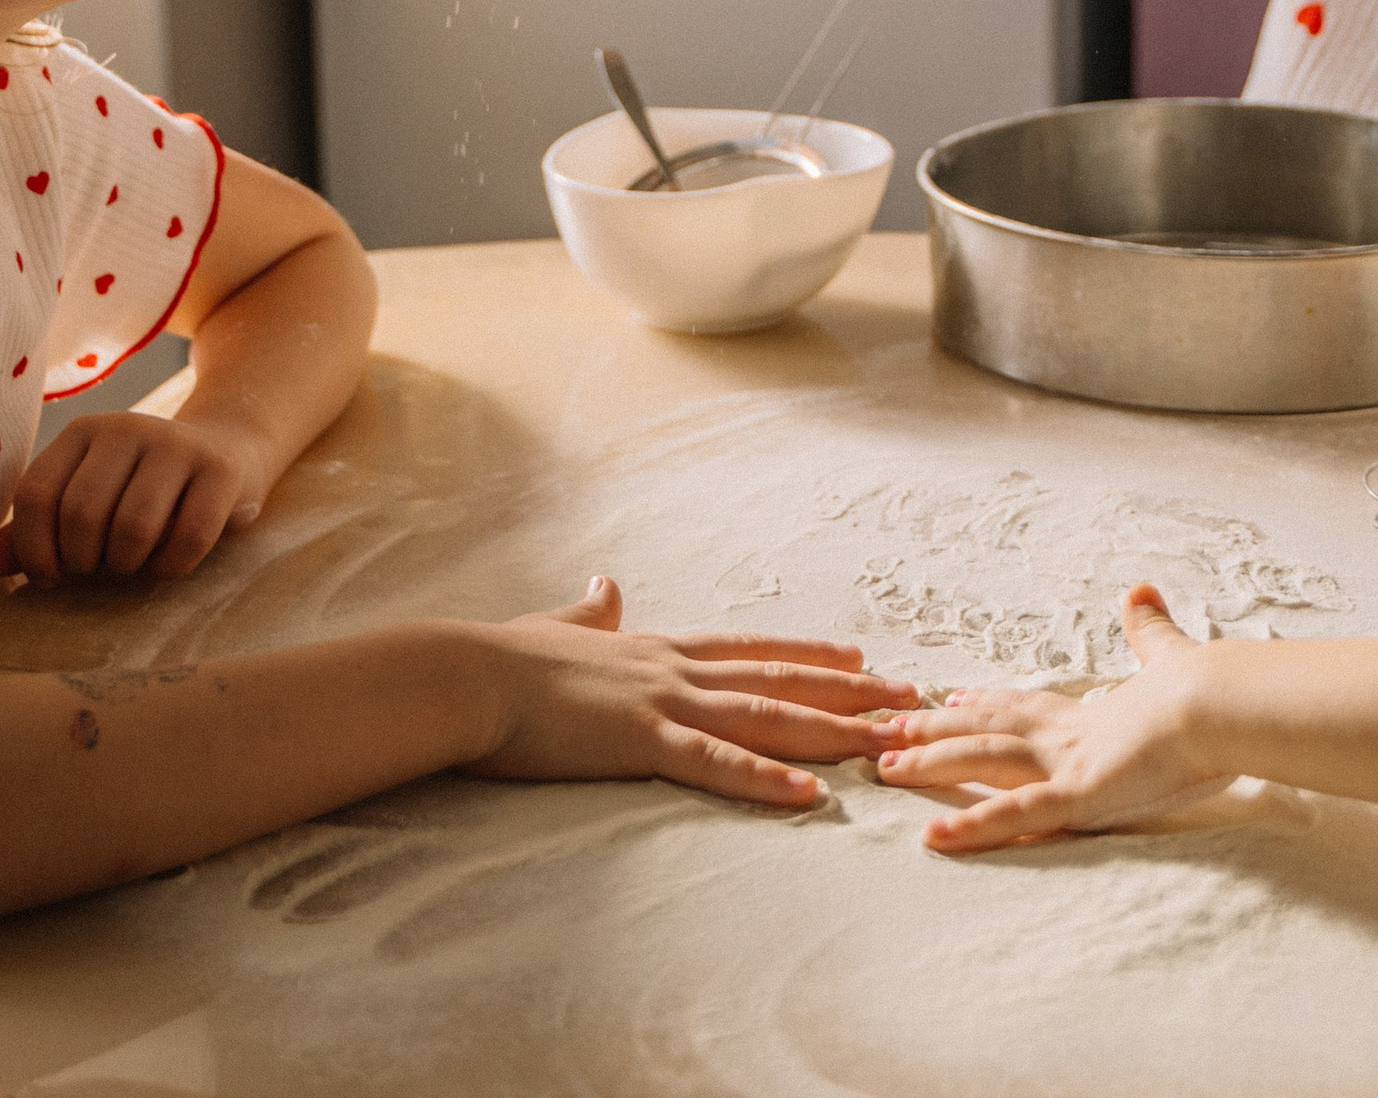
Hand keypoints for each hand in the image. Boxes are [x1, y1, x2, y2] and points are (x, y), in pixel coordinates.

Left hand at [0, 409, 266, 585]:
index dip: (34, 550)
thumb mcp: (86, 499)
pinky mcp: (220, 469)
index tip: (50, 576)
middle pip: (81, 514)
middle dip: (84, 561)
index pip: (35, 494)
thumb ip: (36, 531)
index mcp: (83, 432)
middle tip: (99, 568)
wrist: (228, 451)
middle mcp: (126, 427)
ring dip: (127, 566)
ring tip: (132, 564)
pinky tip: (169, 562)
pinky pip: (188, 537)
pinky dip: (171, 566)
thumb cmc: (141, 490)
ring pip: (133, 527)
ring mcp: (176, 444)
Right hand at [462, 577, 906, 808]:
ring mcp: (662, 701)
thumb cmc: (504, 658)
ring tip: (888, 742)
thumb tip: (605, 586)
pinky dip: (766, 776)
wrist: (468, 673)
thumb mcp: (559, 628)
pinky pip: (716, 762)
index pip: (750, 650)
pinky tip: (809, 792)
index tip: (860, 658)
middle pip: (778, 679)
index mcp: (657, 649)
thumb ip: (590, 614)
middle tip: (909, 701)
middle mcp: (674, 668)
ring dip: (832, 729)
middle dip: (849, 692)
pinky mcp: (642, 740)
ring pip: (766, 716)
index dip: (808, 655)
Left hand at [872, 584, 1217, 851]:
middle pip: (988, 727)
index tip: (951, 696)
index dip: (987, 701)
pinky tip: (934, 838)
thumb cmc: (1207, 688)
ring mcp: (1066, 762)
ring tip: (886, 767)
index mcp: (1091, 712)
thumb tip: (1141, 588)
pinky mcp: (1076, 793)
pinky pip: (1013, 814)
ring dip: (931, 763)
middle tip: (893, 727)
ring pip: (981, 759)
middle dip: (939, 729)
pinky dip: (972, 825)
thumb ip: (1152, 632)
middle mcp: (1067, 733)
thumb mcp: (1173, 658)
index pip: (1025, 705)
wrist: (1222, 702)